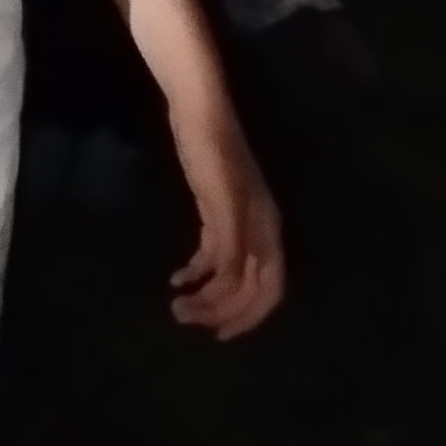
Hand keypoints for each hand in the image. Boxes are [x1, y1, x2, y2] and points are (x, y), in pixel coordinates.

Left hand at [167, 98, 286, 338]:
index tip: (218, 335)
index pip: (269, 287)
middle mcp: (258, 229)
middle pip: (250, 287)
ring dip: (206, 294)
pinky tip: (176, 278)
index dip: (248, 316)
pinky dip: (197, 271)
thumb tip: (234, 279)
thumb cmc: (210, 151)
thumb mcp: (219, 196)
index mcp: (266, 228)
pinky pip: (214, 254)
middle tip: (185, 319)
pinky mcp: (218, 211)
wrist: (198, 110)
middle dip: (221, 310)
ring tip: (176, 305)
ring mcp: (238, 220)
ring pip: (230, 273)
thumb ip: (229, 239)